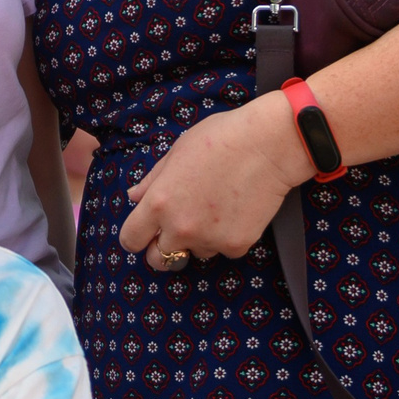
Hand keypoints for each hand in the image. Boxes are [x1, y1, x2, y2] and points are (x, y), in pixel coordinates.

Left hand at [118, 97, 311, 270]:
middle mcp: (180, 227)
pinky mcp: (237, 245)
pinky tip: (237, 211)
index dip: (135, 238)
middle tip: (176, 233)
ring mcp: (209, 239)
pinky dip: (227, 236)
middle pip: (158, 260)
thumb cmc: (221, 138)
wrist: (268, 144)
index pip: (130, 239)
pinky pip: (224, 249)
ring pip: (195, 252)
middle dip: (162, 250)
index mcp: (159, 202)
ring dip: (199, 239)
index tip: (144, 234)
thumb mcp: (176, 152)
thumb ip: (152, 180)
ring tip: (216, 208)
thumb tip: (134, 196)